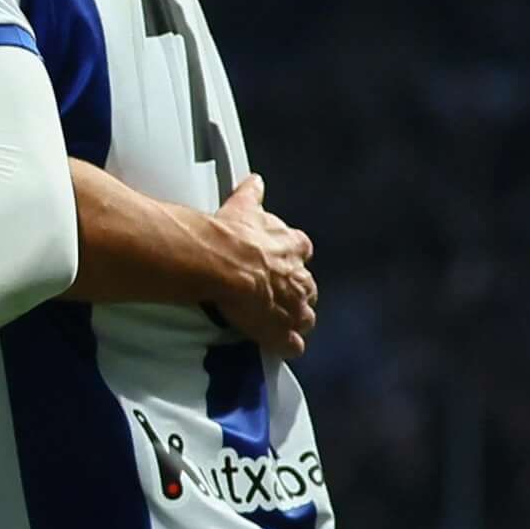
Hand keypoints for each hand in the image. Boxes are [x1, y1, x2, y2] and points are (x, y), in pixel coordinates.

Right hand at [207, 173, 319, 359]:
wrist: (222, 262)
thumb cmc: (231, 234)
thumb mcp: (242, 206)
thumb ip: (252, 195)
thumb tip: (255, 181)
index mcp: (292, 246)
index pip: (301, 250)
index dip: (292, 257)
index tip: (282, 260)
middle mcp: (299, 277)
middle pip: (308, 288)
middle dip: (298, 292)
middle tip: (280, 295)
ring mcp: (293, 306)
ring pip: (305, 317)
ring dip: (295, 320)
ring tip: (281, 324)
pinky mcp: (281, 330)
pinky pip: (292, 344)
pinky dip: (287, 346)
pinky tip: (280, 347)